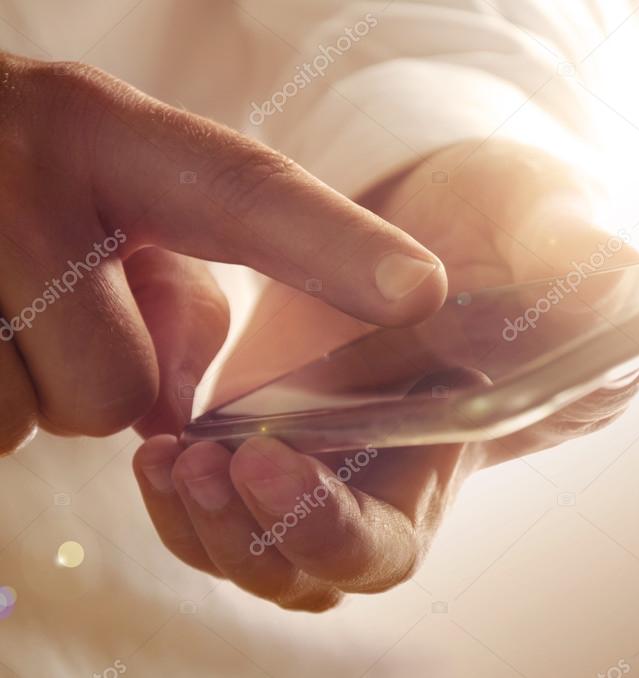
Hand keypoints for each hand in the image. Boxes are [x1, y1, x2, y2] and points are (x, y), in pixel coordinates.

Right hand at [0, 52, 445, 452]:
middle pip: (122, 390)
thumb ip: (180, 284)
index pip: (242, 196)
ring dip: (36, 389)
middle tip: (62, 306)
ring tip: (4, 307)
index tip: (420, 292)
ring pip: (46, 420)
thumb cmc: (13, 166)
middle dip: (111, 379)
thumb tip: (189, 402)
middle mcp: (23, 176)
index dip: (335, 251)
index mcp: (105, 132)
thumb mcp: (110, 186)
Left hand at [132, 140, 638, 609]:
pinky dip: (175, 482)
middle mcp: (376, 480)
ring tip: (167, 454)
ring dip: (197, 517)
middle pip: (297, 569)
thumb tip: (619, 290)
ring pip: (239, 545)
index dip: (326, 528)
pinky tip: (157, 433)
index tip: (271, 459)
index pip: (384, 547)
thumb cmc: (512, 227)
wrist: (443, 209)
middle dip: (243, 533)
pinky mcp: (259, 423)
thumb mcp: (549, 234)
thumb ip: (582, 268)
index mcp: (448, 460)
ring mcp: (312, 457)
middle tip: (202, 464)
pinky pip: (205, 492)